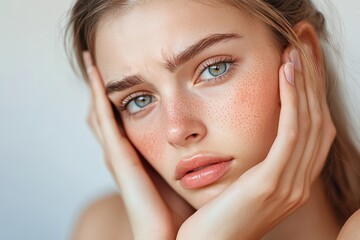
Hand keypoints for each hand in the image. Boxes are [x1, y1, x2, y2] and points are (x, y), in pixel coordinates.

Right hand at [83, 52, 193, 238]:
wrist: (175, 236)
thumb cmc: (186, 207)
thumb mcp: (191, 171)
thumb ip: (195, 152)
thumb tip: (215, 131)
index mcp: (140, 154)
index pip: (126, 118)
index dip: (123, 95)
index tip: (130, 69)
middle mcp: (124, 151)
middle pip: (107, 113)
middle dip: (104, 87)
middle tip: (101, 58)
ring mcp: (117, 153)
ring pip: (101, 112)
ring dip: (98, 87)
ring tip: (94, 59)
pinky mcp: (117, 157)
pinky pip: (104, 119)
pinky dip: (98, 96)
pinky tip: (97, 73)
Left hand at [176, 46, 335, 238]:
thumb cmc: (216, 216)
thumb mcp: (242, 185)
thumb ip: (259, 164)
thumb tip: (256, 136)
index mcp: (292, 182)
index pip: (313, 129)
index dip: (312, 93)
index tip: (302, 61)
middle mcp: (298, 183)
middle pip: (318, 121)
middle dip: (313, 80)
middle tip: (304, 43)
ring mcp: (289, 186)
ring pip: (309, 122)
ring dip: (304, 83)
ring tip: (296, 50)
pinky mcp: (271, 184)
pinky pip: (290, 134)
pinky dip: (292, 101)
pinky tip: (286, 74)